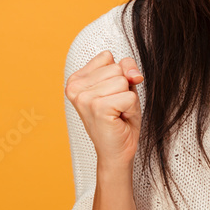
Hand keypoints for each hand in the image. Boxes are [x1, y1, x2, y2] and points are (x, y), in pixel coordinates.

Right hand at [65, 50, 144, 171]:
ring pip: (123, 81)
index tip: (110, 95)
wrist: (116, 152)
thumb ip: (126, 68)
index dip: (119, 75)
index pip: (108, 57)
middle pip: (117, 68)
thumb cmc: (119, 119)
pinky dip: (130, 108)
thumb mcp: (123, 86)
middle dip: (123, 88)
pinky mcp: (98, 108)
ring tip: (117, 113)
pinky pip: (129, 96)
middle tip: (115, 107)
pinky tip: (119, 119)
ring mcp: (85, 98)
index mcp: (76, 79)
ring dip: (127, 99)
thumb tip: (134, 75)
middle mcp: (75, 87)